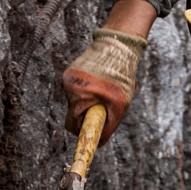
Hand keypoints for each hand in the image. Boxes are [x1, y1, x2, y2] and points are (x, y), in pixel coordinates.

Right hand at [63, 28, 146, 144]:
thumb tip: (99, 143)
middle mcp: (69, 86)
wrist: (118, 45)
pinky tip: (100, 80)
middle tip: (103, 108)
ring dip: (88, 100)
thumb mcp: (120, 106)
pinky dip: (87, 89)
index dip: (81, 131)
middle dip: (87, 114)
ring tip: (105, 89)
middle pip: (73, 113)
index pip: (71, 125)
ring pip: (75, 100)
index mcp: (80, 95)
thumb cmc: (122, 77)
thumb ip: (109, 127)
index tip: (88, 134)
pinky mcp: (69, 71)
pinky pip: (76, 89)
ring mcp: (68, 77)